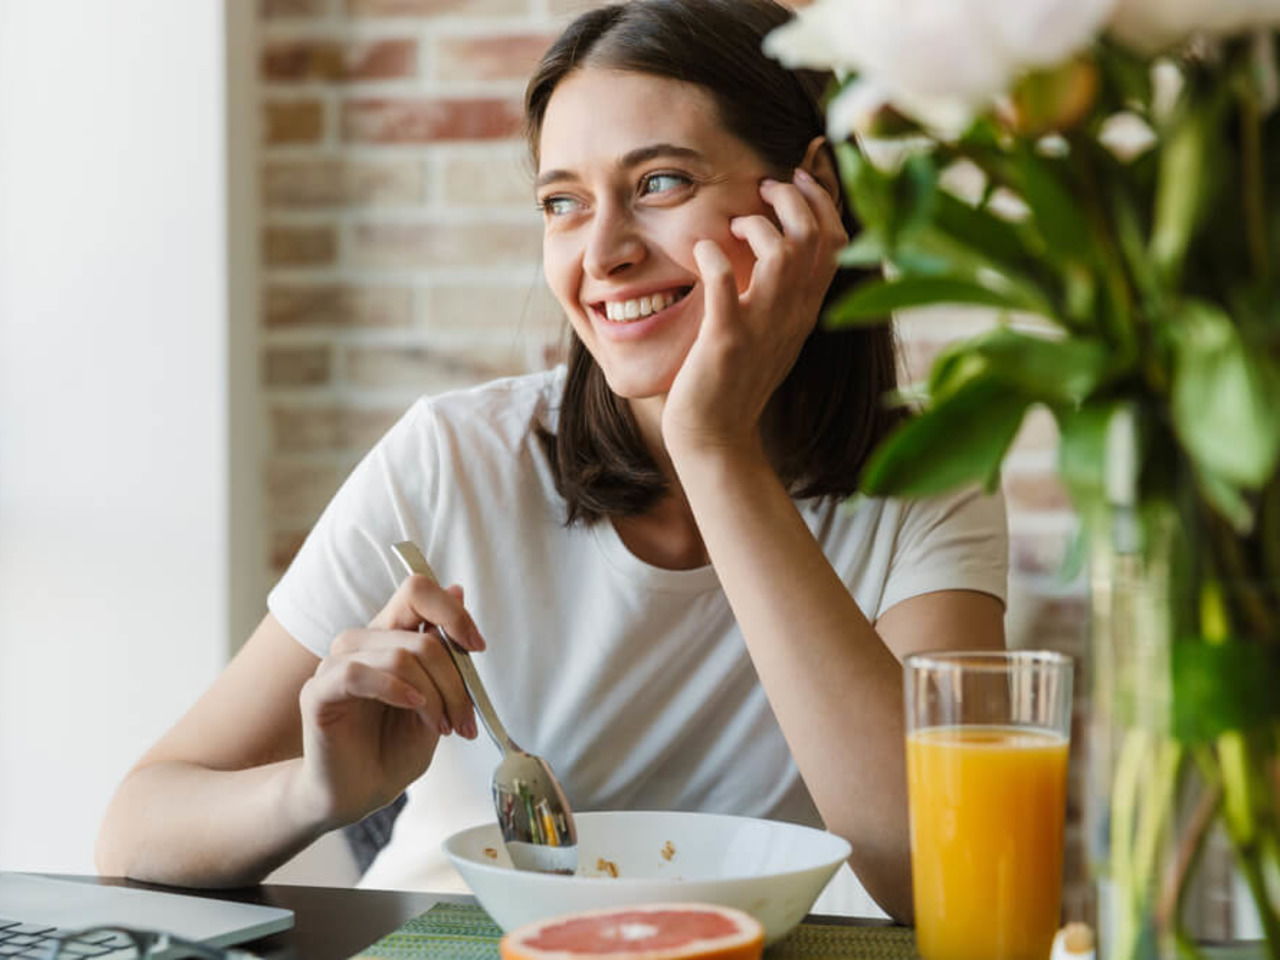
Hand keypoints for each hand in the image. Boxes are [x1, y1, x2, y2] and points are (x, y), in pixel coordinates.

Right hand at [293, 575, 483, 828]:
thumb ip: (445, 651)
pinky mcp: (317, 692)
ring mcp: (335, 665)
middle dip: (455, 682)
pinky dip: (394, 689)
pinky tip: (414, 707)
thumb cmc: (395, 748)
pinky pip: (356, 673)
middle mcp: (360, 642)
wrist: (359, 793)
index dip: (453, 612)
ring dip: (434, 695)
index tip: (477, 647)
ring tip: (442, 728)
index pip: (417, 591)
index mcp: (389, 637)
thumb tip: (459, 589)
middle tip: (465, 721)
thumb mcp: (437, 699)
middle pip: (421, 637)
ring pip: (398, 656)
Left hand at [662, 168, 845, 459]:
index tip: (796, 179)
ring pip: (781, 254)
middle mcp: (794, 315)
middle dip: (792, 198)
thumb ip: (782, 292)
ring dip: (756, 225)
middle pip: (815, 238)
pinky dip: (713, 258)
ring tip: (733, 223)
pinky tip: (702, 252)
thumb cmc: (735, 379)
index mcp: (807, 310)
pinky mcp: (725, 340)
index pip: (837, 242)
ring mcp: (762, 327)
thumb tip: (779, 245)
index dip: (821, 201)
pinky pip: (725, 286)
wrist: (715, 435)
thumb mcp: (773, 331)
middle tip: (763, 189)